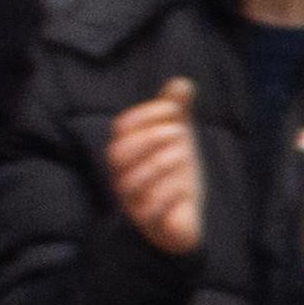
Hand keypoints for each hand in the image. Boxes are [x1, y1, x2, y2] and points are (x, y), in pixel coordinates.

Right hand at [107, 77, 205, 256]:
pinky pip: (150, 210)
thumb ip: (177, 112)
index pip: (122, 127)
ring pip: (132, 181)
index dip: (147, 113)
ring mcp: (133, 199)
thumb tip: (182, 82)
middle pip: (118, 153)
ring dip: (160, 164)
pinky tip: (184, 186)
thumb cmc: (175, 175)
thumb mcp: (179, 140)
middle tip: (179, 131)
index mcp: (127, 151)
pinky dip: (167, 195)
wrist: (182, 220)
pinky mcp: (150, 222)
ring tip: (185, 155)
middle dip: (149, 138)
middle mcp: (123, 174)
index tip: (175, 108)